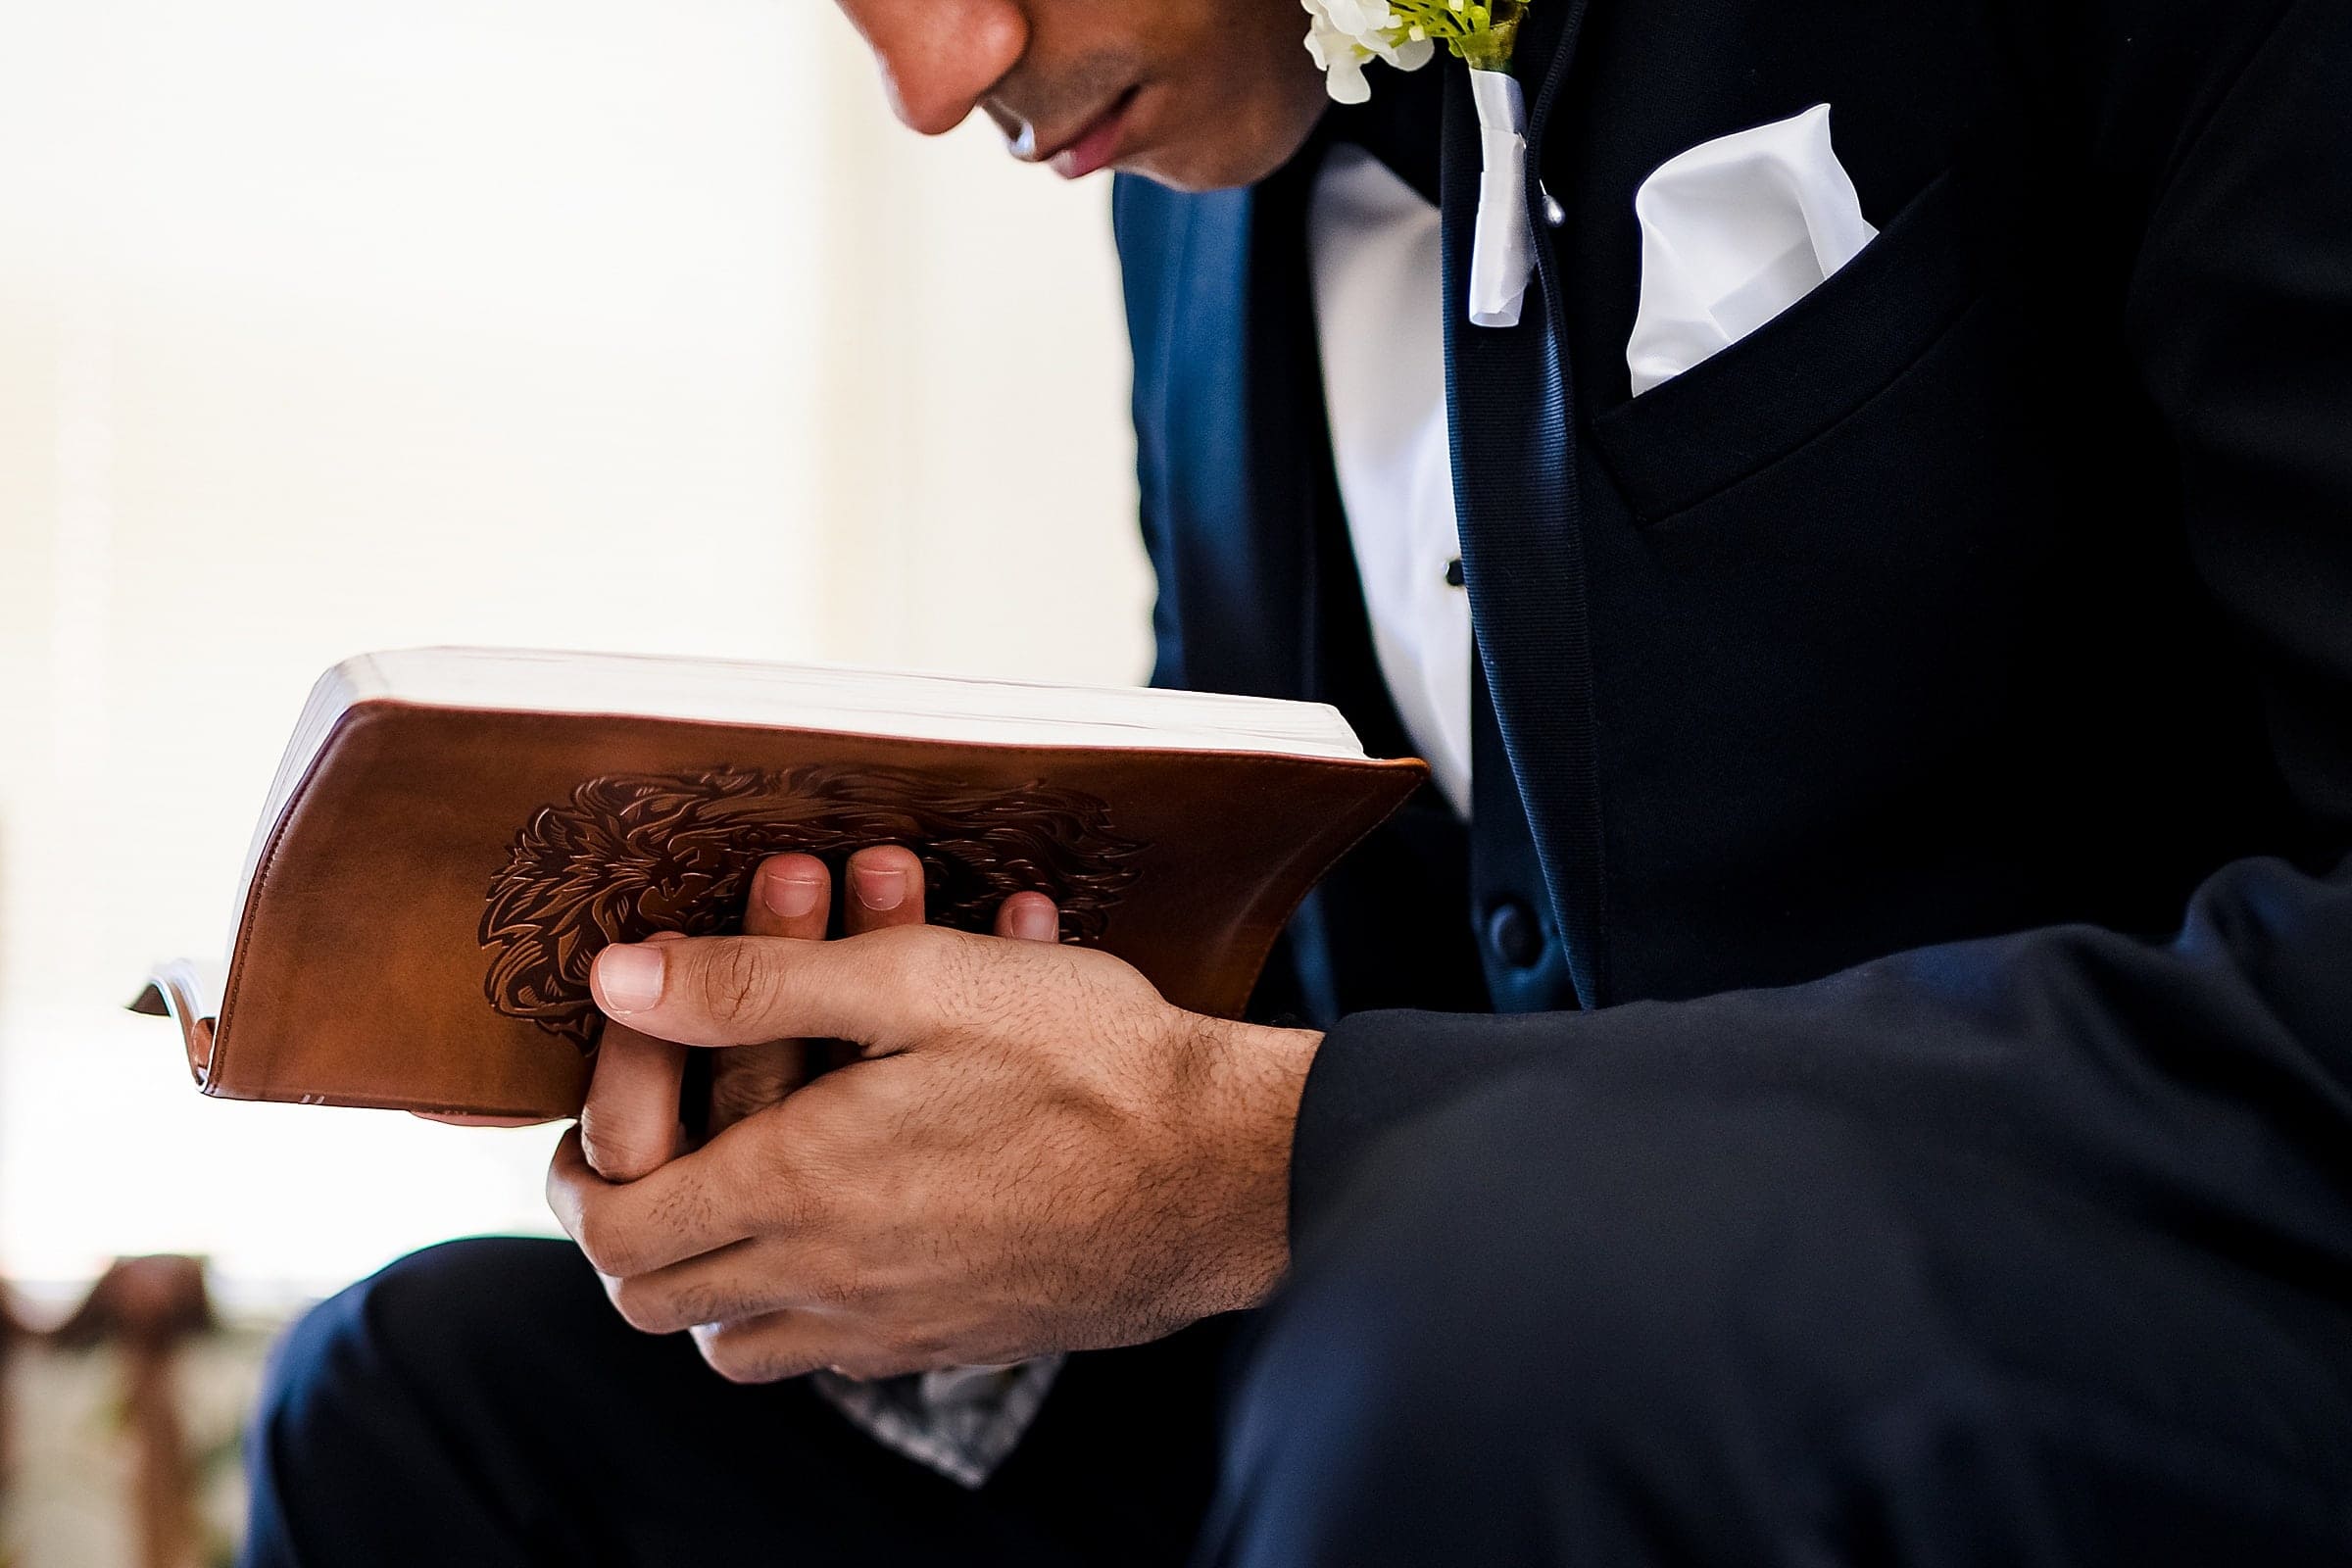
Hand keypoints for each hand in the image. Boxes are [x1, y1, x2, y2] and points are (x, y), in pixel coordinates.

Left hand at [545, 913, 1319, 1381]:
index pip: (615, 1229)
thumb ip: (756, 980)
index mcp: (797, 1190)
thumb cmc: (1085, 1066)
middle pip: (657, 1299)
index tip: (599, 1115)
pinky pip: (834, 1351)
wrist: (1225, 1174)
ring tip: (743, 1188)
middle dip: (630, 1220)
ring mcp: (892, 1327)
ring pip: (738, 1343)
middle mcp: (828, 1280)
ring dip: (710, 1274)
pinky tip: (858, 1216)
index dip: (580, 1172)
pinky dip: (807, 1298)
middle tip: (654, 1147)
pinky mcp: (954, 1342)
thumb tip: (618, 975)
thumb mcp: (919, 983)